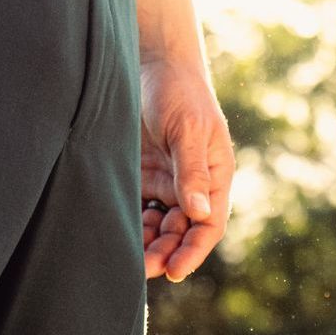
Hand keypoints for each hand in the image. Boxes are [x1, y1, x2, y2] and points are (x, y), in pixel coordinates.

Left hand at [139, 51, 234, 281]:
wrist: (152, 63)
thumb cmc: (179, 91)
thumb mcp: (189, 128)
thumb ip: (192, 169)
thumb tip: (199, 213)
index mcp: (215, 175)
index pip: (210, 224)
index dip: (194, 250)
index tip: (175, 271)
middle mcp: (194, 185)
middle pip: (184, 232)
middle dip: (167, 252)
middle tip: (143, 268)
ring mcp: (168, 182)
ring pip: (162, 227)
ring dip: (149, 245)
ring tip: (129, 257)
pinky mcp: (145, 177)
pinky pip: (142, 211)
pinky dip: (134, 226)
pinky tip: (120, 233)